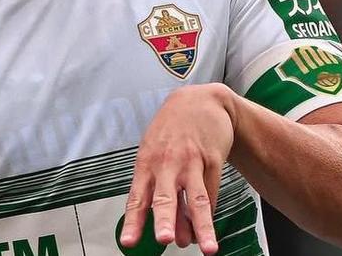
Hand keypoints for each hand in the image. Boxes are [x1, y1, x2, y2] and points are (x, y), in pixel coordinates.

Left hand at [119, 83, 236, 253]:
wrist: (201, 101)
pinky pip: (212, 190)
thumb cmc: (173, 132)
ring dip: (202, 225)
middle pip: (166, 196)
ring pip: (196, 198)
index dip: (133, 221)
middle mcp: (167, 163)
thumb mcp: (156, 155)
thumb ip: (160, 192)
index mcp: (146, 164)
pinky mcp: (213, 158)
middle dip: (165, 219)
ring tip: (206, 248)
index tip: (128, 242)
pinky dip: (210, 212)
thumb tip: (172, 233)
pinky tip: (208, 230)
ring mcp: (191, 161)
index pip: (137, 198)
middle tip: (164, 239)